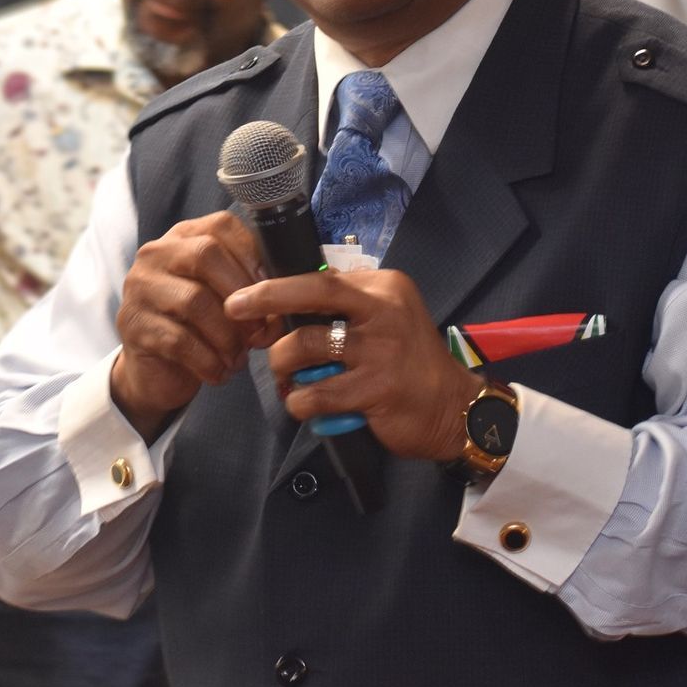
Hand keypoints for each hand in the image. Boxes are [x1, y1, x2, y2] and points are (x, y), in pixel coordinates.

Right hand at [109, 212, 280, 440]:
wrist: (156, 371)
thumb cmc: (201, 328)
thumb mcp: (225, 298)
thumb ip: (252, 287)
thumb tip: (287, 301)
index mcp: (184, 237)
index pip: (222, 226)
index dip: (253, 257)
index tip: (271, 291)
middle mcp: (156, 254)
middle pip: (205, 255)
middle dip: (243, 297)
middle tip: (260, 332)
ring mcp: (140, 288)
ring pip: (195, 302)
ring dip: (228, 337)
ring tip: (238, 358)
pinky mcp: (133, 325)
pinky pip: (180, 341)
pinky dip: (209, 362)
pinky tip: (219, 372)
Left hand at [225, 268, 476, 460]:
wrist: (453, 408)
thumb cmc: (410, 360)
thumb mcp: (388, 316)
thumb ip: (349, 303)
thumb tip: (291, 293)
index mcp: (386, 288)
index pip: (323, 278)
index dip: (278, 287)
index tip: (245, 295)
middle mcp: (385, 313)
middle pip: (315, 295)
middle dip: (266, 298)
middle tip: (233, 308)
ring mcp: (381, 352)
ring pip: (305, 347)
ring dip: (282, 365)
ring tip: (286, 378)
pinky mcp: (376, 391)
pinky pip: (316, 394)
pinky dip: (299, 402)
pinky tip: (304, 405)